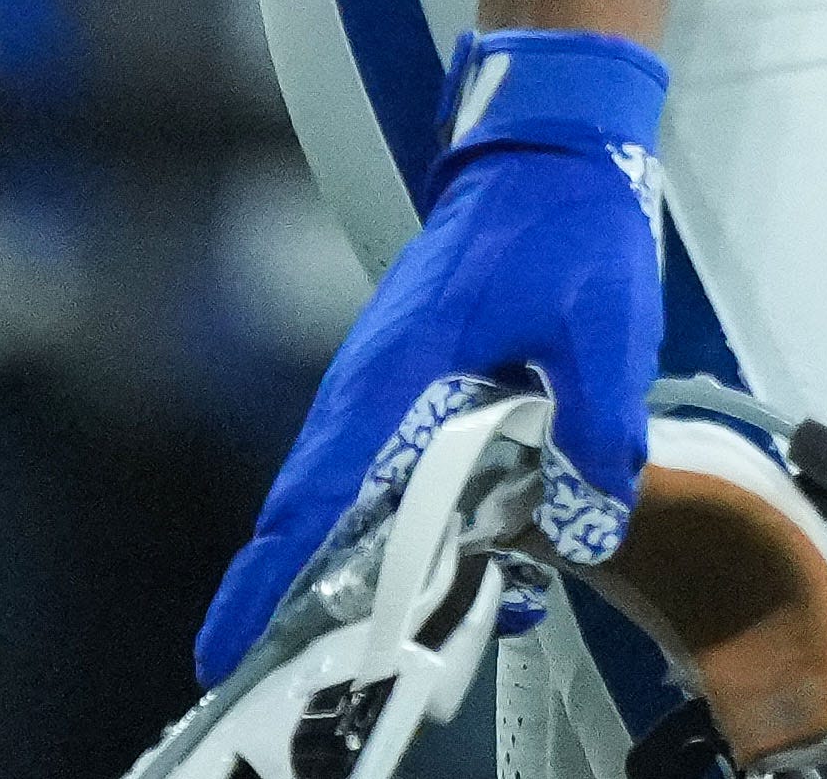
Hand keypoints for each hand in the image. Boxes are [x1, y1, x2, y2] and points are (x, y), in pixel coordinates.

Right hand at [192, 30, 666, 677]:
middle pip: (314, 515)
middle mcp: (371, 391)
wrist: (552, 152)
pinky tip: (436, 561)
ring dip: (352, 564)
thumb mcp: (603, 324)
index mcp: (395, 377)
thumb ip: (595, 423)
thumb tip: (589, 522)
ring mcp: (386, 387)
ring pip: (349, 497)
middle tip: (299, 673)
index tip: (223, 650)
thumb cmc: (565, 225)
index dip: (267, 579)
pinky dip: (394, 519)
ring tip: (375, 640)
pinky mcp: (414, 383)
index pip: (314, 498)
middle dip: (298, 597)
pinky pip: (387, 468)